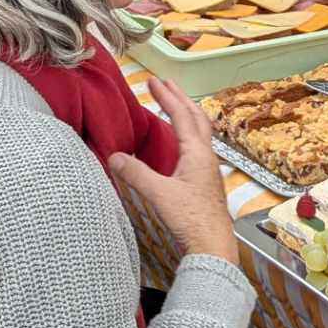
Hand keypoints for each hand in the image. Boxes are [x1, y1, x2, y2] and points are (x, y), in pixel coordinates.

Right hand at [108, 78, 237, 263]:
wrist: (212, 246)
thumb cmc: (191, 220)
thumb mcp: (158, 194)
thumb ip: (136, 174)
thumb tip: (114, 156)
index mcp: (196, 153)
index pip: (181, 115)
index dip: (166, 96)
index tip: (153, 81)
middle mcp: (206, 157)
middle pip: (197, 118)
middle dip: (180, 98)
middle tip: (167, 83)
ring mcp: (208, 170)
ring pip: (201, 132)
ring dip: (188, 114)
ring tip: (176, 106)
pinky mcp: (206, 182)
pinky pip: (198, 147)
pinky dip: (188, 134)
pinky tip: (180, 146)